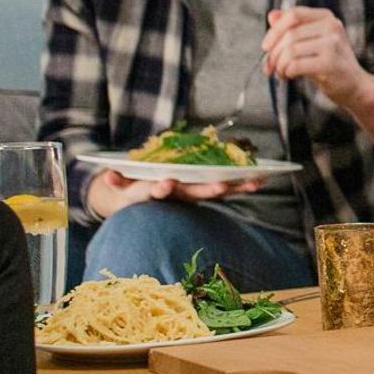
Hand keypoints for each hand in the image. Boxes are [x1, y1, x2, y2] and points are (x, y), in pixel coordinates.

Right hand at [86, 169, 263, 219]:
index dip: (163, 188)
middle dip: (209, 190)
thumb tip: (108, 176)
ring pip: (218, 192)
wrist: (137, 197)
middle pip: (195, 193)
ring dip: (238, 188)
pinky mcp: (203, 190)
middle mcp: (179, 193)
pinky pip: (227, 188)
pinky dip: (242, 185)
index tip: (166, 183)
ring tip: (257, 183)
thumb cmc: (131, 189)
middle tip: (222, 186)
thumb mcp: (122, 187)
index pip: (161, 191)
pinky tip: (265, 179)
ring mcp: (192, 193)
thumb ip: (117, 180)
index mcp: (159, 191)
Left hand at [262, 7, 368, 105]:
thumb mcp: (310, 42)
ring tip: (281, 73)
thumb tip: (271, 14)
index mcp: (326, 17)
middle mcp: (332, 26)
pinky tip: (289, 77)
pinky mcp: (331, 62)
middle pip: (289, 34)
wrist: (354, 86)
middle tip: (270, 67)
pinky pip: (296, 65)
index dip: (274, 30)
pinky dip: (286, 72)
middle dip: (273, 53)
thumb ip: (292, 28)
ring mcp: (333, 43)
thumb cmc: (328, 63)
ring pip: (290, 50)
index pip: (293, 14)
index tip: (265, 47)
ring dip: (279, 65)